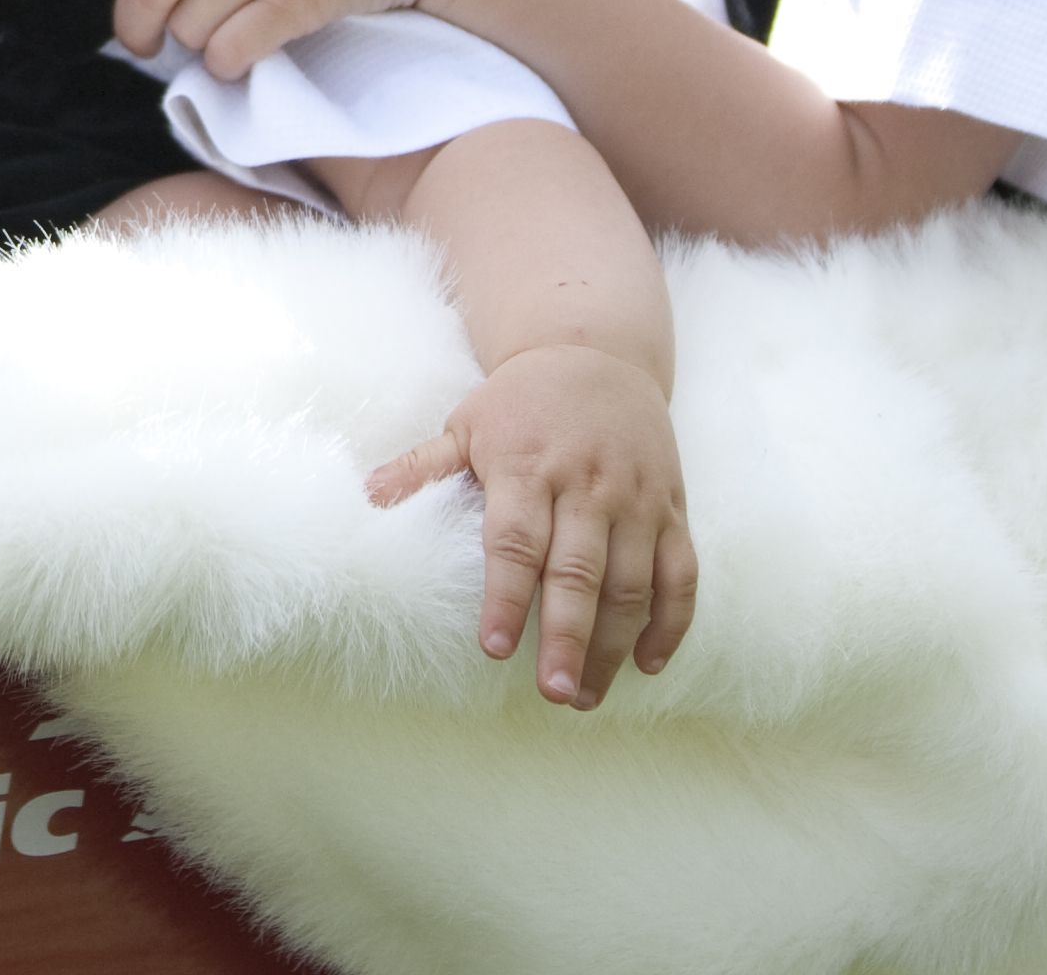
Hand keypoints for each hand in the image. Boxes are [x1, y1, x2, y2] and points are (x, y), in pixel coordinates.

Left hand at [370, 339, 695, 708]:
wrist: (597, 353)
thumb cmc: (520, 402)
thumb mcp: (465, 423)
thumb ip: (422, 466)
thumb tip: (366, 496)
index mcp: (527, 467)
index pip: (516, 541)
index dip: (506, 596)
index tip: (495, 648)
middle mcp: (586, 486)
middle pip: (579, 572)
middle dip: (568, 637)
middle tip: (554, 693)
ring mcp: (636, 500)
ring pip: (632, 583)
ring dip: (613, 644)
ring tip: (586, 694)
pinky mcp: (671, 509)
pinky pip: (680, 574)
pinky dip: (670, 622)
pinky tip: (647, 662)